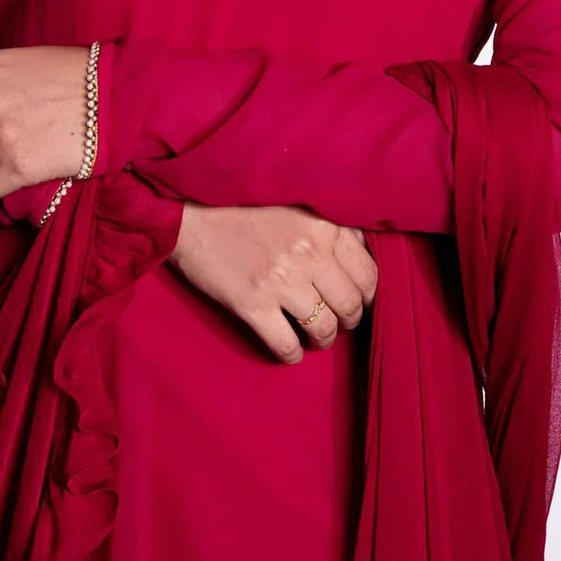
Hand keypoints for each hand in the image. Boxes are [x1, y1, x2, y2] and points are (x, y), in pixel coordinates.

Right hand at [167, 202, 376, 363]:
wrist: (192, 216)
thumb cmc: (245, 207)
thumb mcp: (297, 205)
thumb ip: (333, 226)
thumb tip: (364, 250)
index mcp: (323, 227)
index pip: (369, 275)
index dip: (368, 296)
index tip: (360, 302)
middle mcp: (308, 254)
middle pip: (350, 306)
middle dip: (348, 321)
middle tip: (337, 321)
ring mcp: (280, 281)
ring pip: (323, 329)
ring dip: (322, 339)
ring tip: (313, 335)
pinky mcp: (252, 304)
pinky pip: (286, 345)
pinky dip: (293, 355)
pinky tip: (291, 351)